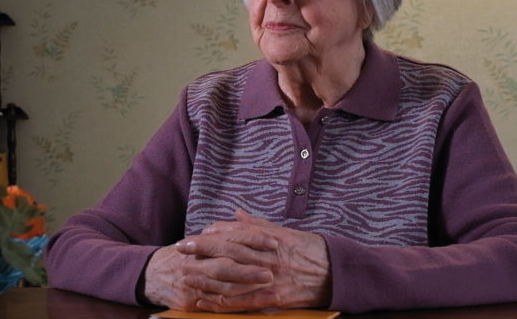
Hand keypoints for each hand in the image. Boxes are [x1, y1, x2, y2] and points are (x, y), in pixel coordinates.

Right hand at [143, 229, 278, 311]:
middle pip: (226, 265)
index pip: (230, 239)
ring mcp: (193, 284)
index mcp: (201, 243)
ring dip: (251, 292)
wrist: (151, 275)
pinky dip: (239, 306)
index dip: (252, 239)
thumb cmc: (182, 256)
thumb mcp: (198, 239)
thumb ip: (222, 231)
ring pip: (225, 289)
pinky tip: (257, 305)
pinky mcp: (192, 302)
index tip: (274, 242)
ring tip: (273, 292)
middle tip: (272, 271)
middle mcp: (196, 262)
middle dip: (250, 270)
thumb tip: (242, 215)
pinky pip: (219, 306)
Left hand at [177, 209, 331, 311]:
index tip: (193, 235)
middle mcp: (268, 259)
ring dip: (205, 278)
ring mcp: (270, 281)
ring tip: (186, 274)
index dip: (211, 236)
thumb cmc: (310, 250)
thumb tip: (236, 212)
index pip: (235, 235)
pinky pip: (242, 303)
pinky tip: (204, 301)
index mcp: (270, 240)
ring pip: (231, 280)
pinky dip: (221, 304)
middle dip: (202, 251)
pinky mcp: (273, 300)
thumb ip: (257, 224)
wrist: (335, 273)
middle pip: (229, 254)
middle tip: (180, 249)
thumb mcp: (285, 232)